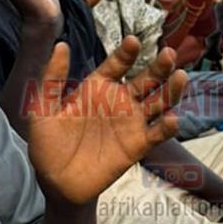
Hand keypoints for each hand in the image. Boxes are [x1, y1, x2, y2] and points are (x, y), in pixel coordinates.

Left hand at [27, 37, 187, 204]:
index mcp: (97, 88)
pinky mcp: (137, 146)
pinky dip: (167, 126)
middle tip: (169, 53)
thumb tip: (62, 45)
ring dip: (171, 90)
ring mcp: (131, 123)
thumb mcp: (42, 109)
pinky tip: (171, 118)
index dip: (126, 53)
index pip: (117, 64)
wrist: (56, 183)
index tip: (133, 40)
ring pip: (158, 101)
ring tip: (180, 76)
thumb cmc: (47, 144)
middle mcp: (119, 102)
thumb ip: (52, 79)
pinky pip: (157, 134)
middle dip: (158, 66)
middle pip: (145, 79)